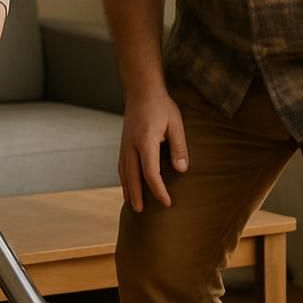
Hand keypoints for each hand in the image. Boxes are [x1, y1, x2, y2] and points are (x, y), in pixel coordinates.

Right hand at [118, 88, 188, 211]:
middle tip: (141, 212)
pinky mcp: (123, 142)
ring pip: (123, 172)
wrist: (141, 90)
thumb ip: (179, 147)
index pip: (150, 173)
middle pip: (132, 177)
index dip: (158, 190)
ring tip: (131, 204)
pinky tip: (127, 184)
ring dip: (127, 189)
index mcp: (145, 142)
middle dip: (137, 195)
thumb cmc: (162, 106)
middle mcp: (131, 145)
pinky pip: (121, 165)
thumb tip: (181, 169)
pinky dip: (123, 178)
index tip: (166, 202)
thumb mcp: (176, 124)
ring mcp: (124, 144)